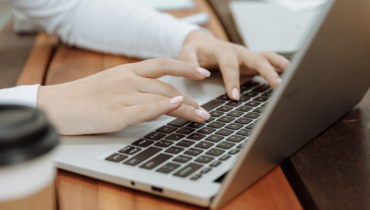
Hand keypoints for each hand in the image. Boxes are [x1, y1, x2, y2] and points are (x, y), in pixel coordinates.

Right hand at [37, 58, 211, 134]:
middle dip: (191, 99)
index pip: (162, 65)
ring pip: (162, 98)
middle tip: (204, 109)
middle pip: (168, 86)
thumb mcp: (111, 83)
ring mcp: (123, 96)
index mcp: (127, 71)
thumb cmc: (83, 96)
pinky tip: (179, 106)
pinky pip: (146, 109)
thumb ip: (134, 85)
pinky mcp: (117, 114)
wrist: (57, 106)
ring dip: (186, 108)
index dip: (185, 68)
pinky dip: (164, 106)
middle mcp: (128, 80)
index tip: (202, 73)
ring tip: (201, 116)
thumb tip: (157, 95)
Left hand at [178, 31, 289, 99]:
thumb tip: (200, 74)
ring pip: (266, 57)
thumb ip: (189, 62)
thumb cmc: (195, 51)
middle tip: (275, 85)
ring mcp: (246, 56)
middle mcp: (238, 52)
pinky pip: (267, 60)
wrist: (202, 44)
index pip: (229, 66)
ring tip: (291, 76)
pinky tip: (289, 74)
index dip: (232, 81)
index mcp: (222, 51)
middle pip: (256, 59)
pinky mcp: (251, 61)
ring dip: (278, 66)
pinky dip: (279, 65)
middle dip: (267, 71)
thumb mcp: (186, 54)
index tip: (235, 97)